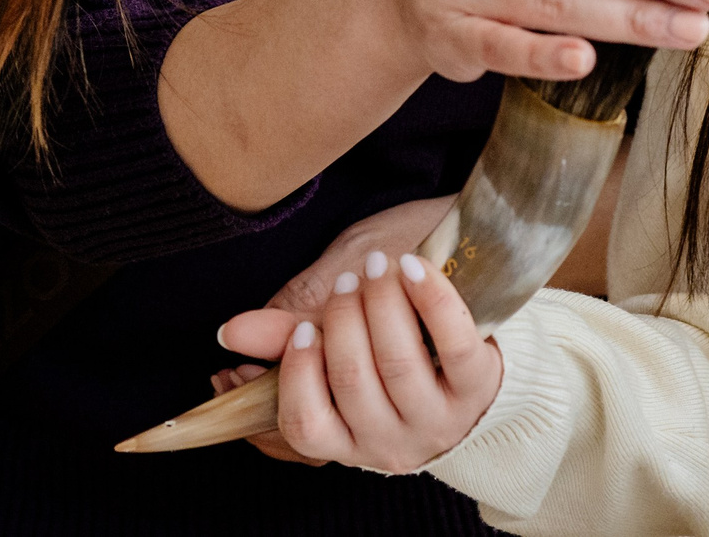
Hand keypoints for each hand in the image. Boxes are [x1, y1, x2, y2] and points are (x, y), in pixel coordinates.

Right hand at [282, 249, 503, 471]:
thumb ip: (285, 335)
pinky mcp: (479, 385)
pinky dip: (430, 298)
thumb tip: (228, 334)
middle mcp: (391, 443)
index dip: (296, 373)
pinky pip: (452, 343)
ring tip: (378, 267)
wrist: (475, 339)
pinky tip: (412, 268)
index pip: (306, 426)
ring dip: (381, 302)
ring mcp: (438, 420)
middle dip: (342, 318)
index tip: (304, 328)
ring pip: (397, 363)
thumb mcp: (334, 334)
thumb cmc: (391, 336)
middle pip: (351, 381)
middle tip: (348, 281)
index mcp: (348, 437)